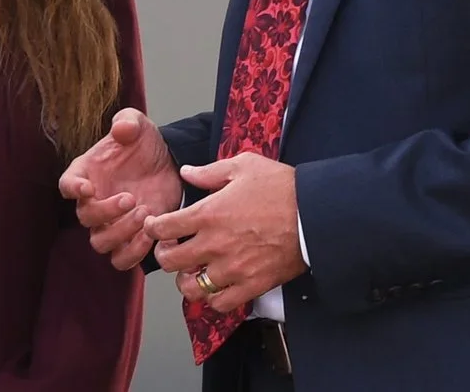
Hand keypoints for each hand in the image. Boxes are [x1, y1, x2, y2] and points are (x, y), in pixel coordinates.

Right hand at [56, 108, 181, 269]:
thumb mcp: (138, 125)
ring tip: (145, 215)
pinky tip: (152, 235)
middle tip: (131, 198)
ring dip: (120, 234)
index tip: (87, 187)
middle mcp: (94, 201)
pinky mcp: (131, 239)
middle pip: (84, 218)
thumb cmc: (144, 144)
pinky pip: (122, 259)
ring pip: (101, 243)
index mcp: (86, 173)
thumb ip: (128, 122)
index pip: (67, 184)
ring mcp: (111, 223)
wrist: (169, 164)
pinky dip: (134, 254)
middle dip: (106, 212)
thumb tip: (121, 130)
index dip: (73, 188)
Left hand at [147, 153, 304, 312]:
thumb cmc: (281, 186)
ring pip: (191, 288)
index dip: (153, 228)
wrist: (316, 213)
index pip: (163, 228)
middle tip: (170, 250)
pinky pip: (221, 303)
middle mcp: (215, 244)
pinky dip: (214, 299)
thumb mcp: (244, 166)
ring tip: (192, 272)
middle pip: (170, 261)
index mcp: (208, 213)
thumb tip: (186, 172)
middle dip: (164, 255)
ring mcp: (233, 268)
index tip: (156, 227)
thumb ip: (210, 171)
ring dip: (186, 281)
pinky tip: (216, 287)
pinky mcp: (252, 285)